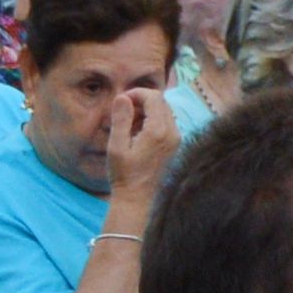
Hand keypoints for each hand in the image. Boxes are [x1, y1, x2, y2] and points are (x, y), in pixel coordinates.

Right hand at [96, 76, 177, 215]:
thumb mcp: (116, 146)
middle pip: (161, 102)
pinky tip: (138, 134)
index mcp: (159, 131)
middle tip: (124, 114)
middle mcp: (172, 133)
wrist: (137, 198)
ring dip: (147, 111)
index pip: (154, 97)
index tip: (122, 102)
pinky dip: (153, 121)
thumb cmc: (124, 174)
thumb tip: (123, 96)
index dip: (136, 93)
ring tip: (129, 125)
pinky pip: (166, 123)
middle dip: (142, 101)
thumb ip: (121, 119)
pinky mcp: (175, 145)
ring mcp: (176, 139)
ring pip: (164, 111)